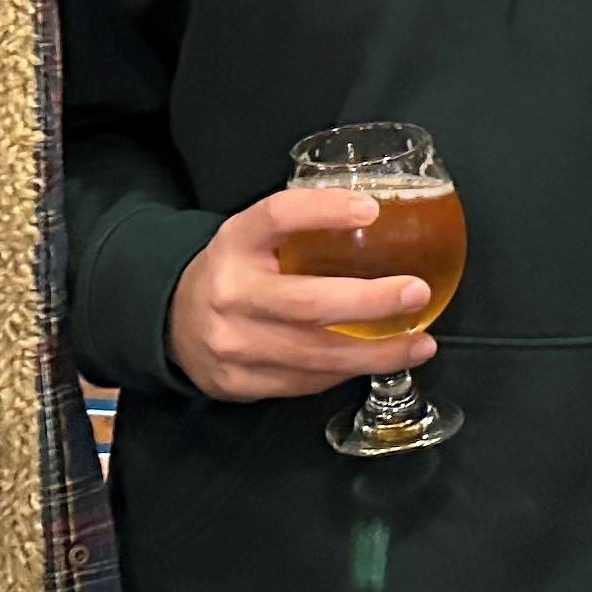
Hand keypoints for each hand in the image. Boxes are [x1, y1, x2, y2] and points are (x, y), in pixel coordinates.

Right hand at [167, 187, 440, 402]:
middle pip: (307, 302)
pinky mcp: (240, 383)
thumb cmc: (234, 272)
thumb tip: (379, 219)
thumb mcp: (252, 237)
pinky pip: (306, 381)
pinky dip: (347, 371)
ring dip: (376, 352)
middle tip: (415, 292)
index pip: (276, 216)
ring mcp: (233, 344)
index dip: (322, 210)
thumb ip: (300, 229)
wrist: (172, 323)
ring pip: (315, 354)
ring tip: (419, 343)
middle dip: (370, 302)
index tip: (370, 209)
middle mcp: (230, 292)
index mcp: (234, 243)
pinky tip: (377, 361)